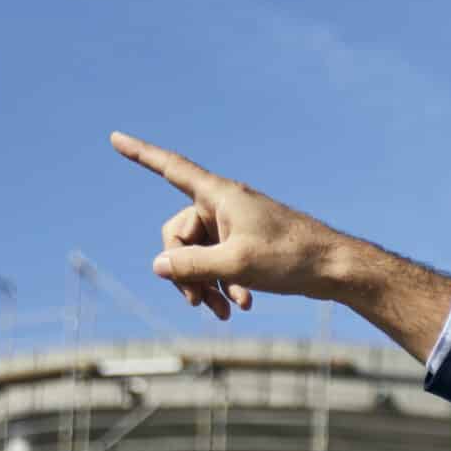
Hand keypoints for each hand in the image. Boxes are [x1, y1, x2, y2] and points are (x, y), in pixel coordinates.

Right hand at [107, 131, 450, 359]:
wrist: (335, 269)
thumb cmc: (291, 258)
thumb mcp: (236, 264)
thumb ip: (191, 266)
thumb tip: (157, 266)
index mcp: (218, 195)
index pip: (170, 168)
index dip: (141, 154)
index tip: (115, 137)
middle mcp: (223, 205)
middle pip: (178, 235)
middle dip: (184, 272)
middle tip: (198, 305)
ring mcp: (235, 226)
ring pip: (199, 255)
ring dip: (206, 286)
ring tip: (225, 314)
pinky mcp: (247, 246)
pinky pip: (219, 264)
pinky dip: (226, 285)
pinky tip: (243, 307)